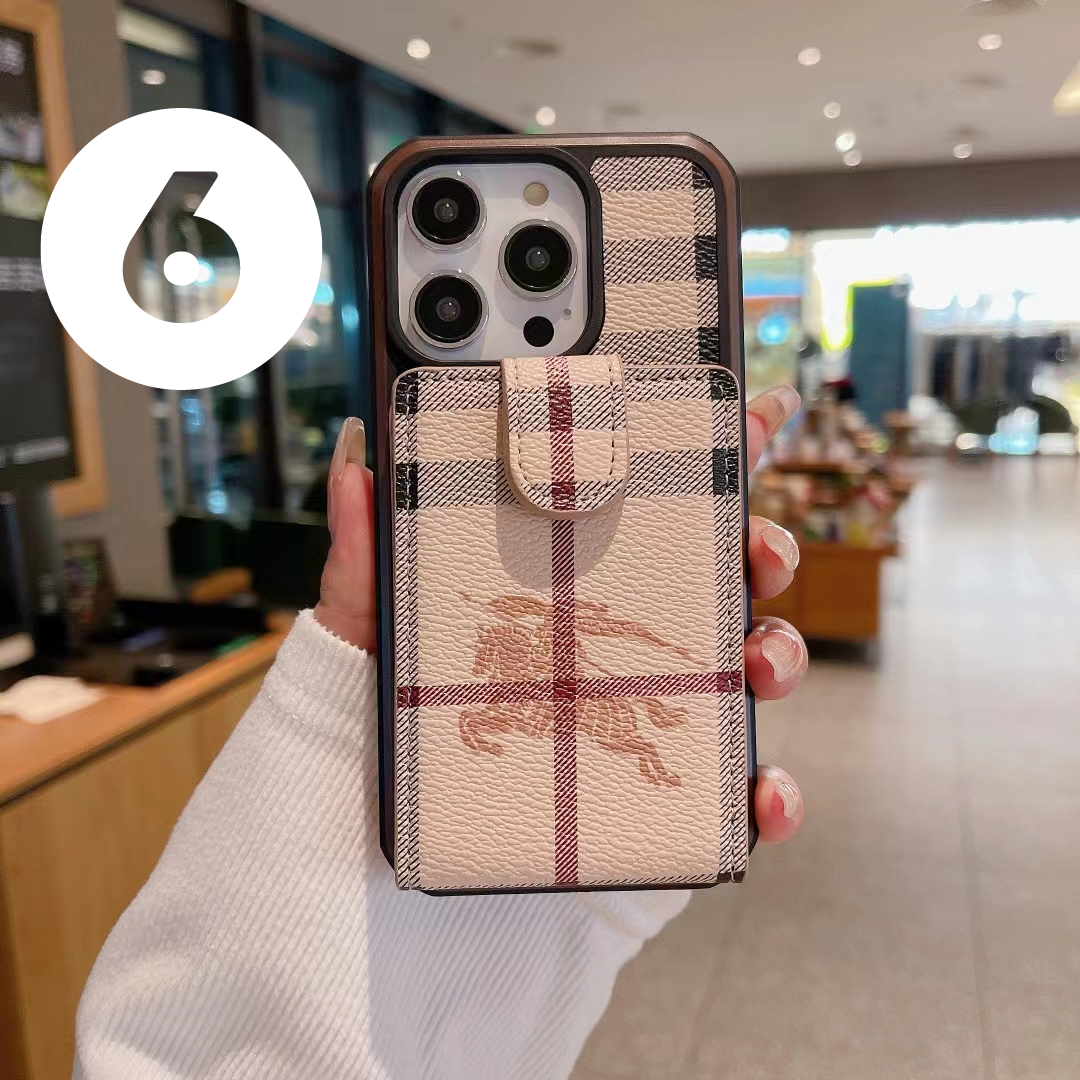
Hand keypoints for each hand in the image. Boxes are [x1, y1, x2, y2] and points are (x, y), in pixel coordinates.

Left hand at [314, 385, 807, 843]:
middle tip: (756, 552)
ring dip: (780, 655)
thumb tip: (356, 453)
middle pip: (724, 573)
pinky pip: (734, 789)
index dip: (718, 450)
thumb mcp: (372, 622)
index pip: (658, 501)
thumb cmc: (392, 709)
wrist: (383, 824)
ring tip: (758, 666)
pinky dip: (769, 793)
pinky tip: (763, 794)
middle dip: (764, 548)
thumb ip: (365, 547)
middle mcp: (626, 631)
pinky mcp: (661, 786)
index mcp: (576, 575)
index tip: (760, 409)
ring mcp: (654, 703)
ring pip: (750, 666)